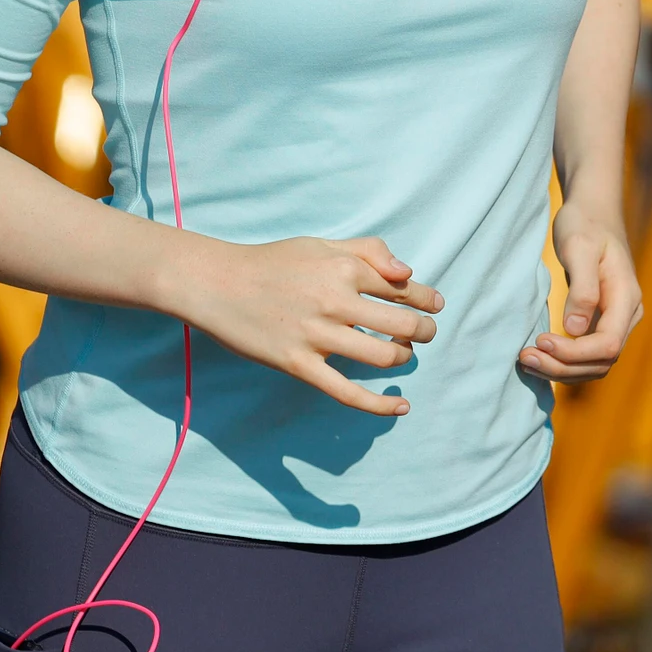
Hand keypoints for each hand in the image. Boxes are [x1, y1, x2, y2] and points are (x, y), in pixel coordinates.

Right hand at [169, 234, 441, 415]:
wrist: (217, 284)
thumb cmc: (272, 262)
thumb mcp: (321, 244)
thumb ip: (367, 251)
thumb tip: (407, 271)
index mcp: (344, 268)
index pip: (402, 288)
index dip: (426, 299)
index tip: (434, 306)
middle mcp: (336, 301)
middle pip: (402, 323)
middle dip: (423, 331)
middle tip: (426, 333)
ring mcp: (317, 336)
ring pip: (382, 356)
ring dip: (403, 357)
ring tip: (402, 354)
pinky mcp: (299, 365)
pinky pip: (347, 392)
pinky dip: (379, 405)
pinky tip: (401, 407)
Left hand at [522, 202, 640, 381]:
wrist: (594, 211)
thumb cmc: (585, 224)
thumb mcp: (579, 248)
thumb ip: (582, 289)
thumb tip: (574, 330)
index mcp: (627, 298)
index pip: (608, 344)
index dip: (574, 352)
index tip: (540, 340)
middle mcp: (627, 315)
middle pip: (601, 362)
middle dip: (562, 367)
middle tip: (524, 357)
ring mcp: (616, 321)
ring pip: (595, 365)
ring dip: (561, 370)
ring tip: (526, 360)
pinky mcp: (601, 323)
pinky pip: (587, 356)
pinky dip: (563, 362)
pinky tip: (537, 355)